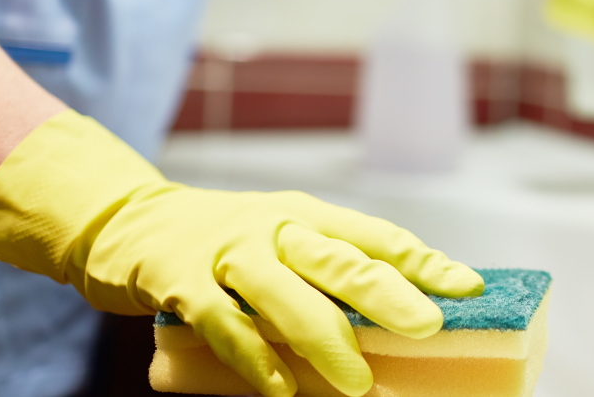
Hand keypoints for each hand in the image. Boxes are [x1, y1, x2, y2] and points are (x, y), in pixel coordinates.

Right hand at [0, 111, 483, 396]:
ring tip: (358, 383)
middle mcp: (274, 227)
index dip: (424, 261)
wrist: (126, 220)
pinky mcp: (180, 280)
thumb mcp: (283, 237)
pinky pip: (223, 322)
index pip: (376, 236)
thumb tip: (400, 311)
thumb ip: (330, 269)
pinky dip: (253, 357)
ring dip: (325, 341)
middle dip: (388, 294)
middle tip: (427, 326)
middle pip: (339, 260)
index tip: (467, 286)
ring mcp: (227, 252)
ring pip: (286, 294)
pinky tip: (279, 388)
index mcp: (308, 215)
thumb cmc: (225, 239)